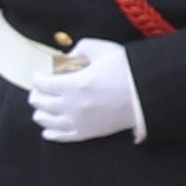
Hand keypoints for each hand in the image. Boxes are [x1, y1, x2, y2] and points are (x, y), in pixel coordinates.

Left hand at [21, 42, 142, 144]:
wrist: (148, 94)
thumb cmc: (127, 69)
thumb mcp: (102, 49)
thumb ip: (79, 49)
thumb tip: (66, 57)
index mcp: (74, 84)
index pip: (42, 84)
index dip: (37, 78)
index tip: (38, 74)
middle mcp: (73, 105)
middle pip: (41, 102)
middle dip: (37, 94)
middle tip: (38, 90)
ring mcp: (80, 122)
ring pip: (47, 121)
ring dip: (40, 112)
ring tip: (40, 107)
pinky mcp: (89, 133)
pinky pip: (63, 136)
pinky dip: (51, 133)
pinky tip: (47, 130)